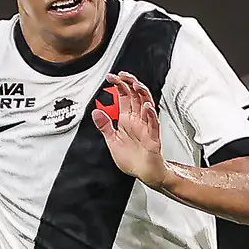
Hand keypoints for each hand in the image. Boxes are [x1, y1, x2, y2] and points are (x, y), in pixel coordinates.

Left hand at [92, 71, 168, 186]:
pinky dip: (151, 116)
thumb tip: (96, 112)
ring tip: (135, 85)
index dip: (119, 85)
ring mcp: (146, 128)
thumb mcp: (112, 140)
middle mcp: (138, 121)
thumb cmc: (132, 158)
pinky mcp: (153, 139)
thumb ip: (104, 126)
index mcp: (127, 120)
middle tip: (123, 75)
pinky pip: (153, 125)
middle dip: (130, 84)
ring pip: (147, 106)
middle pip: (136, 97)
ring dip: (142, 95)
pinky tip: (147, 107)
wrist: (144, 173)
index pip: (125, 97)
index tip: (111, 77)